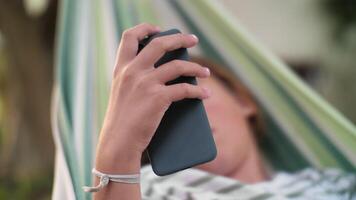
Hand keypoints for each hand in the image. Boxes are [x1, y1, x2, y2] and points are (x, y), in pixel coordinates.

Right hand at [95, 23, 210, 171]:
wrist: (118, 142)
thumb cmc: (121, 121)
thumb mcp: (122, 93)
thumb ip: (133, 79)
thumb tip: (162, 73)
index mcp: (121, 68)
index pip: (129, 37)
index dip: (145, 28)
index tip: (159, 29)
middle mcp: (133, 71)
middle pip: (160, 44)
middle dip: (180, 39)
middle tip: (193, 40)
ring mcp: (146, 83)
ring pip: (178, 65)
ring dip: (196, 68)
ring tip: (205, 73)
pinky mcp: (158, 98)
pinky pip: (185, 89)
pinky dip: (199, 92)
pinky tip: (205, 94)